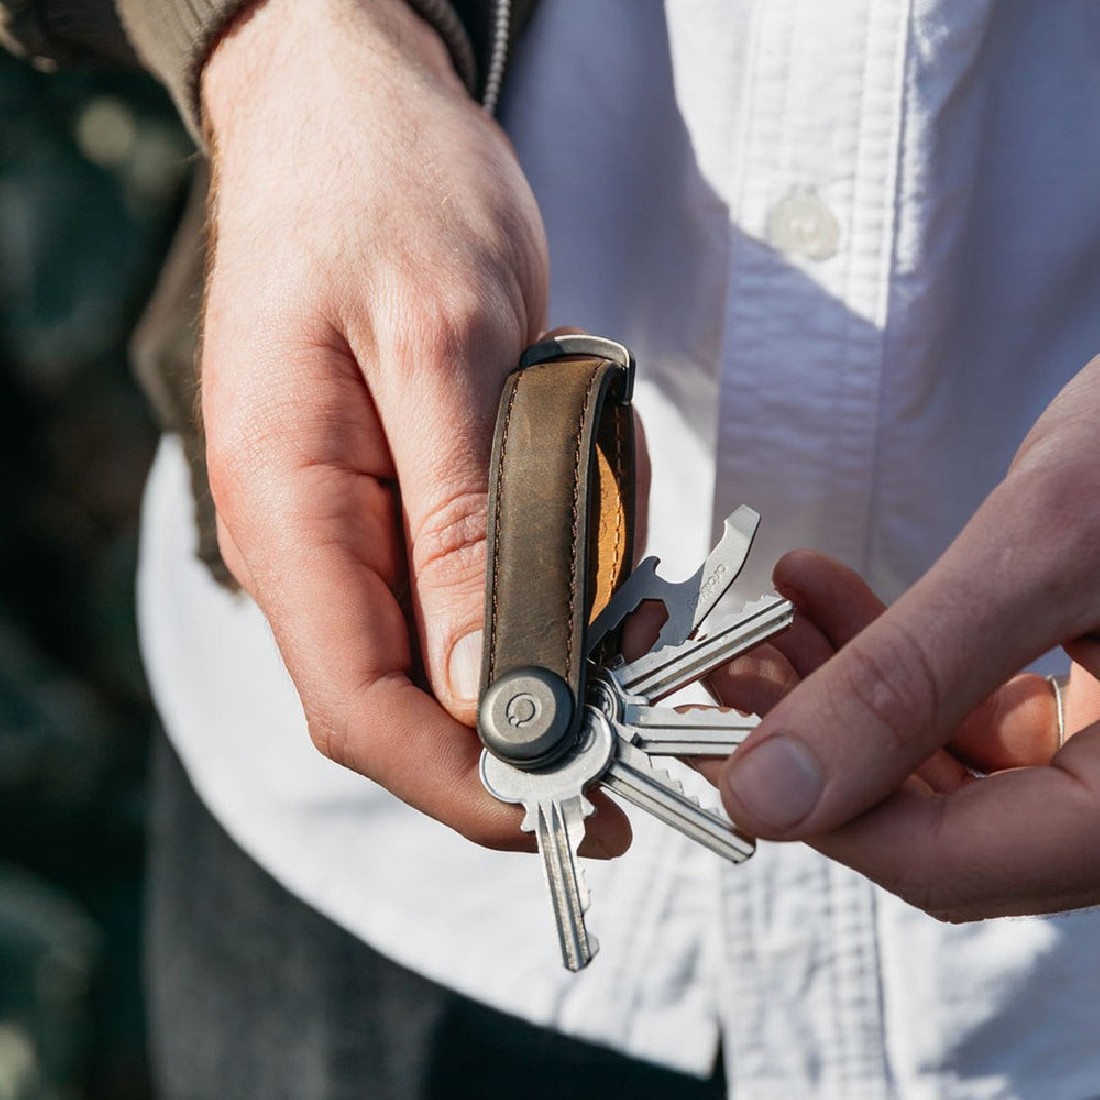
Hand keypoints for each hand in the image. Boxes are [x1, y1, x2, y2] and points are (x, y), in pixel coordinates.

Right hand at [199, 0, 630, 854]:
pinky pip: (471, 581)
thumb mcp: (446, 344)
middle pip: (404, 702)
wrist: (359, 112)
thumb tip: (485, 691)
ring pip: (450, 648)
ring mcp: (352, 522)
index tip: (576, 808)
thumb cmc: (389, 194)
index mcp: (289, 510)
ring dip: (552, 635)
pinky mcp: (400, 496)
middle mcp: (308, 540)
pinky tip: (598, 518)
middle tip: (640, 704)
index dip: (463, 783)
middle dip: (526, 722)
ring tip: (629, 560)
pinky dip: (548, 575)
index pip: (359, 710)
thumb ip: (462, 525)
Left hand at [711, 356, 1099, 918]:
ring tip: (769, 619)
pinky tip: (829, 594)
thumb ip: (904, 676)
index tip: (718, 742)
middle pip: (946, 823)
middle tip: (730, 666)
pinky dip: (905, 663)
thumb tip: (768, 795)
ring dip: (847, 695)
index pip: (955, 861)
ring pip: (955, 768)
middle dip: (818, 741)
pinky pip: (987, 714)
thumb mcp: (1047, 544)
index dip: (821, 809)